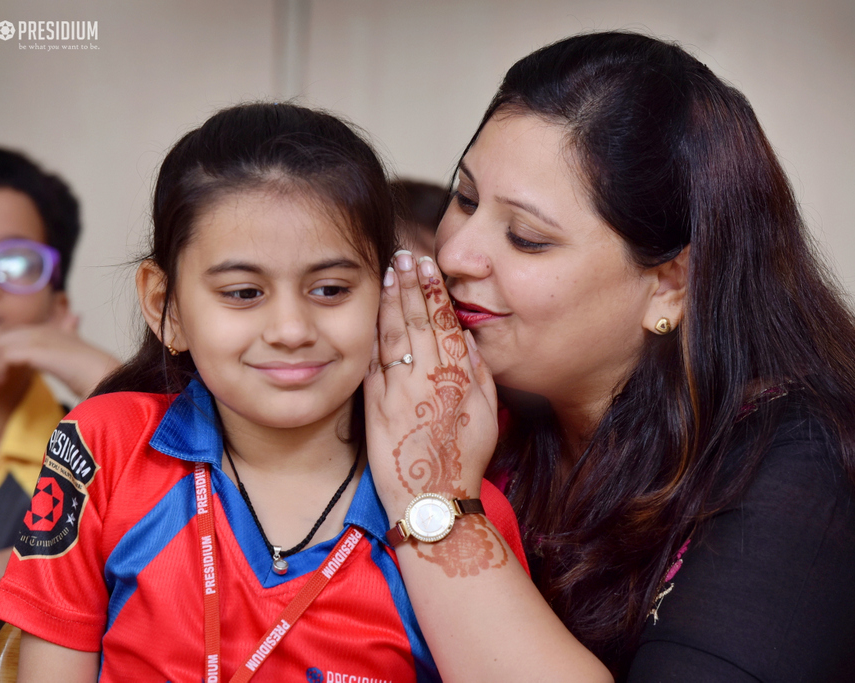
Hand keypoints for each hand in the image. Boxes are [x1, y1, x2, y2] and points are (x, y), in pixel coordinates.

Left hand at [0, 313, 120, 397]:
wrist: (108, 377)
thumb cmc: (99, 375)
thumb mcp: (77, 364)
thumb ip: (70, 362)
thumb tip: (72, 351)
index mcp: (54, 332)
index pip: (16, 332)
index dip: (3, 348)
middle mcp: (44, 331)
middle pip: (2, 335)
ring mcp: (39, 338)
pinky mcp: (34, 350)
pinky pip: (4, 357)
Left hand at [364, 253, 498, 521]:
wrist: (432, 501)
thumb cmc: (464, 461)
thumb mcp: (487, 415)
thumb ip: (480, 373)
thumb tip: (469, 339)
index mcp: (459, 379)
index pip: (445, 323)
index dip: (435, 292)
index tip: (428, 266)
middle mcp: (429, 380)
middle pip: (417, 321)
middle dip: (410, 284)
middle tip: (404, 255)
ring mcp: (399, 392)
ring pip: (393, 335)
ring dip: (390, 300)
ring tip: (388, 273)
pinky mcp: (375, 407)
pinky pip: (372, 363)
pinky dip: (370, 334)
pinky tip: (368, 311)